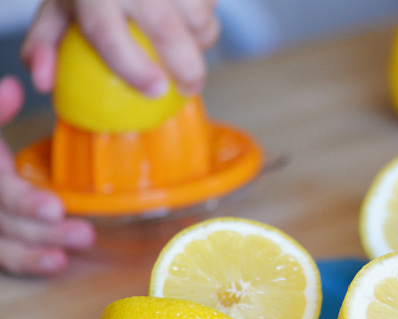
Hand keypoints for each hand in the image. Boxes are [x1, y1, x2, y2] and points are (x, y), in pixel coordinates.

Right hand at [0, 76, 94, 275]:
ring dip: (31, 254)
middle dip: (41, 231)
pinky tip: (54, 263)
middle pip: (2, 221)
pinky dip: (25, 261)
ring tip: (64, 259)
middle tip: (84, 235)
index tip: (55, 210)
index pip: (1, 191)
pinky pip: (0, 256)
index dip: (24, 200)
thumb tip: (14, 88)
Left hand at [21, 0, 219, 96]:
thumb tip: (43, 82)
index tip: (156, 90)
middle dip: (188, 70)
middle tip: (190, 88)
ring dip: (202, 41)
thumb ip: (45, 44)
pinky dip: (208, 17)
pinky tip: (192, 18)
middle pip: (168, 32)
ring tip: (190, 46)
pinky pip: (213, 4)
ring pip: (201, 20)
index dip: (134, 70)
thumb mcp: (58, 5)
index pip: (110, 37)